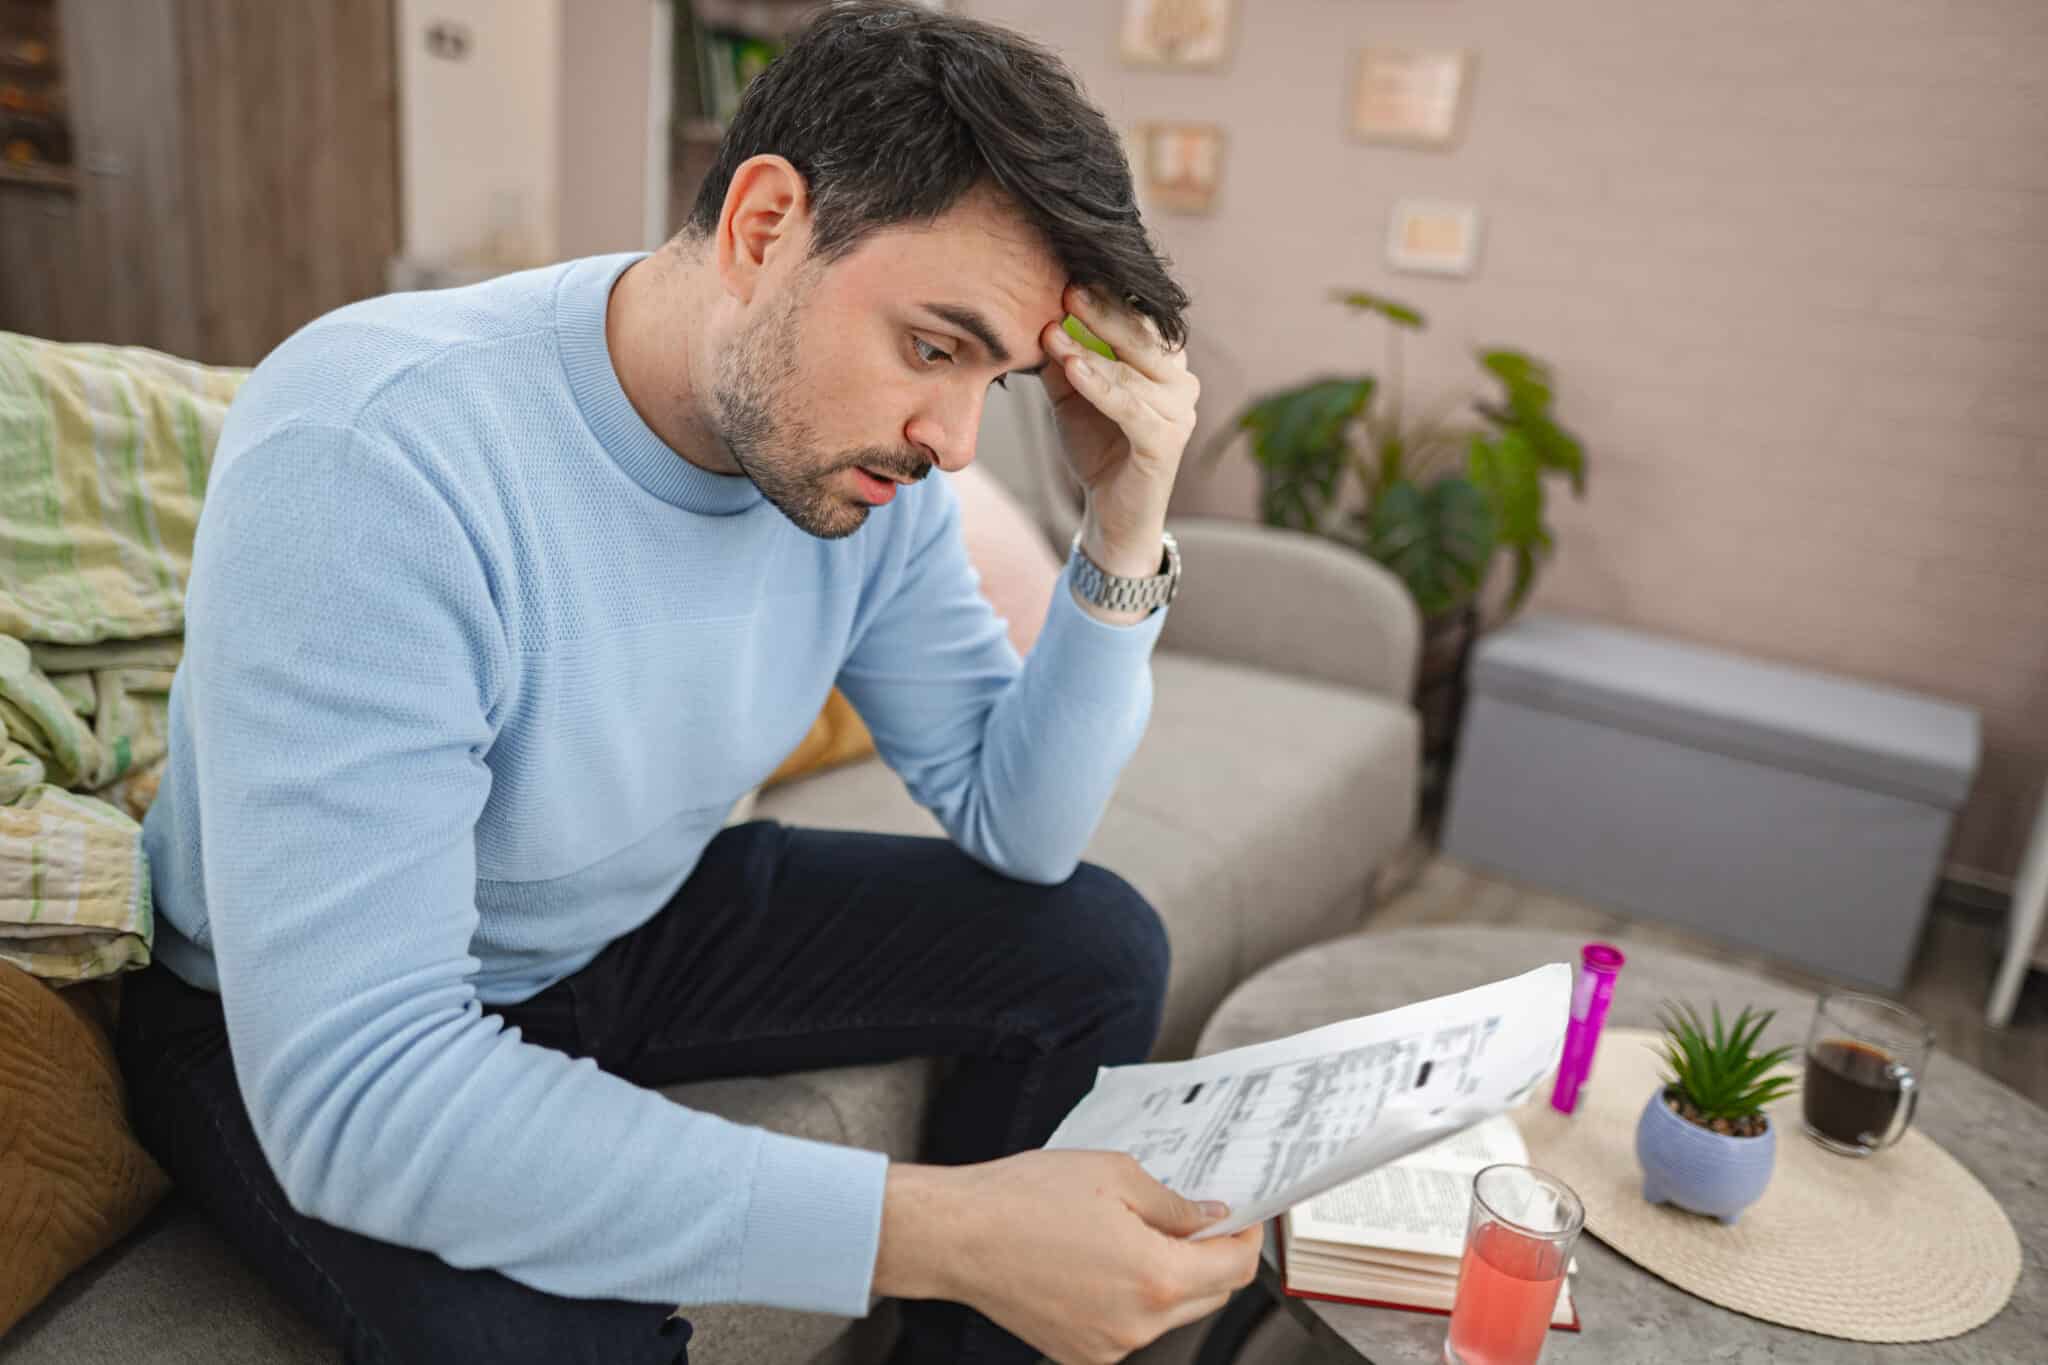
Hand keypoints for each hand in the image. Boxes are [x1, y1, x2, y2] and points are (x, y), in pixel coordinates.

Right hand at [875, 1152, 1261, 1363]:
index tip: (1243, 1217)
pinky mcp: (1080, 1353)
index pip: (1234, 1268)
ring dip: (1170, 1278)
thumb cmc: (1026, 1198)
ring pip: (1169, 1314)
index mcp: (1156, 1277)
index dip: (1246, 1237)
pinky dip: (1133, 1298)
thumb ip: (1173, 1204)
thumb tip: (1208, 1218)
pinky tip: (1105, 1261)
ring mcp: (1109, 1345)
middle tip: (1196, 1219)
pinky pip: (1129, 1327)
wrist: (959, 1235)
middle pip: (1208, 1296)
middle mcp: (1138, 1323)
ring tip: (1137, 1233)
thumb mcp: (1115, 1176)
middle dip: (1212, 1258)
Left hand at [1040, 286, 1200, 580]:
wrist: (1109, 512)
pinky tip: (1072, 367)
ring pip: (1135, 369)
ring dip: (1093, 348)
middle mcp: (1180, 381)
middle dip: (1102, 310)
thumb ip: (1063, 357)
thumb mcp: (1072, 394)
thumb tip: (1041, 315)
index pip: (1139, 318)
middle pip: (1141, 335)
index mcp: (1163, 363)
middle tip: (1066, 288)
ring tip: (1054, 330)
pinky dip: (1100, 385)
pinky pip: (1131, 406)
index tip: (1069, 272)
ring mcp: (1179, 411)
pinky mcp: (1166, 441)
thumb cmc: (1096, 446)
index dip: (1107, 296)